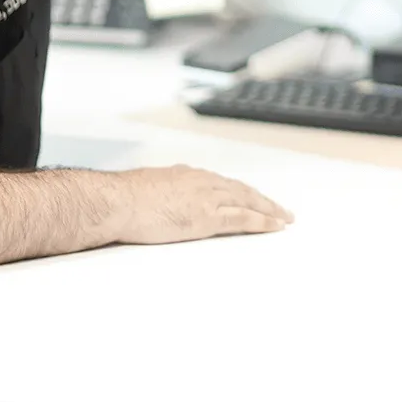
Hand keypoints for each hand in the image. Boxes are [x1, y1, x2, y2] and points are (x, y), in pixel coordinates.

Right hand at [109, 165, 293, 244]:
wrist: (116, 201)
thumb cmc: (121, 199)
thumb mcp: (144, 189)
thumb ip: (159, 193)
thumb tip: (159, 199)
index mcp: (186, 176)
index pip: (221, 183)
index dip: (240, 192)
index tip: (251, 198)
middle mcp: (201, 182)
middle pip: (241, 190)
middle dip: (262, 199)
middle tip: (280, 209)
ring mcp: (206, 198)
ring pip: (248, 202)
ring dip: (270, 210)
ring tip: (285, 218)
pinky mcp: (206, 217)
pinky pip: (243, 219)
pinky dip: (263, 221)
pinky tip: (276, 226)